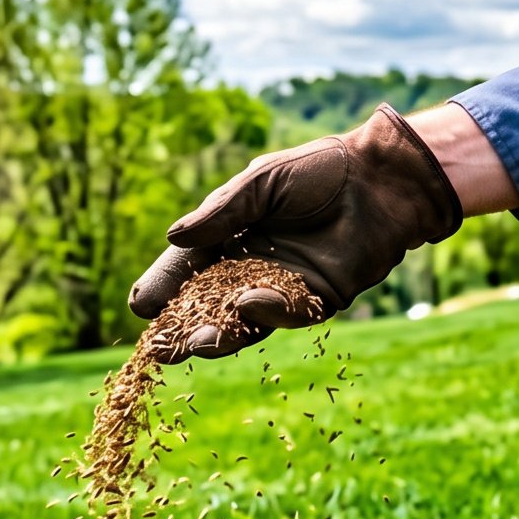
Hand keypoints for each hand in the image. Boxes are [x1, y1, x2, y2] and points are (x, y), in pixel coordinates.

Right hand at [126, 103, 463, 361]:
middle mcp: (252, 267)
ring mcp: (284, 287)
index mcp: (231, 236)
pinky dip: (266, 312)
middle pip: (210, 305)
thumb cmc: (319, 170)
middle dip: (183, 327)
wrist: (379, 178)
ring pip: (244, 321)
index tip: (140, 307)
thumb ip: (221, 212)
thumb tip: (173, 238)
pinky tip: (246, 304)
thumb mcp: (261, 182)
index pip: (189, 268)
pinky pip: (287, 314)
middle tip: (157, 348)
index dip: (164, 287)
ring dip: (219, 335)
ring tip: (192, 345)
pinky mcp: (318, 300)